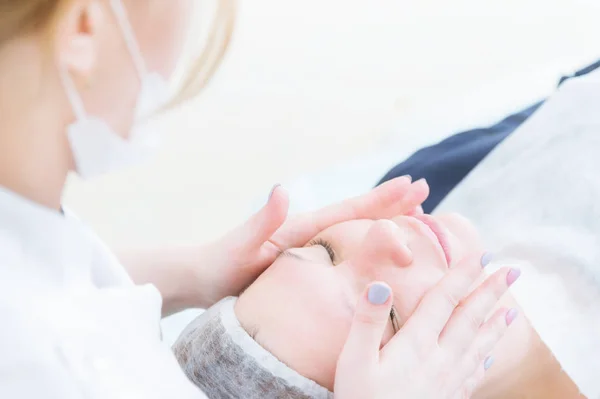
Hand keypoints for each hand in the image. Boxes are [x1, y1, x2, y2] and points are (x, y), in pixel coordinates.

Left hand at [194, 176, 427, 307]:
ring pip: (356, 231)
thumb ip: (264, 219)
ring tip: (414, 213)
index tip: (413, 185)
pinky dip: (368, 245)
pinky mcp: (307, 263)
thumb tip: (283, 188)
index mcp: (303, 227)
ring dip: (385, 220)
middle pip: (360, 215)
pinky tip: (378, 250)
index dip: (382, 199)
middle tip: (426, 190)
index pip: (350, 210)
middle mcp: (311, 233)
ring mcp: (310, 247)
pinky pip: (346, 251)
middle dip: (393, 203)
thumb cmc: (221, 266)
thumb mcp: (242, 245)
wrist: (203, 278)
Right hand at [334, 252, 518, 398]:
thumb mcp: (353, 360)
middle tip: (512, 272)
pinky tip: (488, 356)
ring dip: (495, 326)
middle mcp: (438, 359)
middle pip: (469, 319)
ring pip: (477, 347)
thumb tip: (380, 285)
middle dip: (491, 293)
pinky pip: (473, 375)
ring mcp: (446, 382)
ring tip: (512, 313)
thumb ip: (367, 322)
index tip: (482, 256)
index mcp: (415, 344)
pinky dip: (483, 361)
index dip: (462, 276)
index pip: (444, 301)